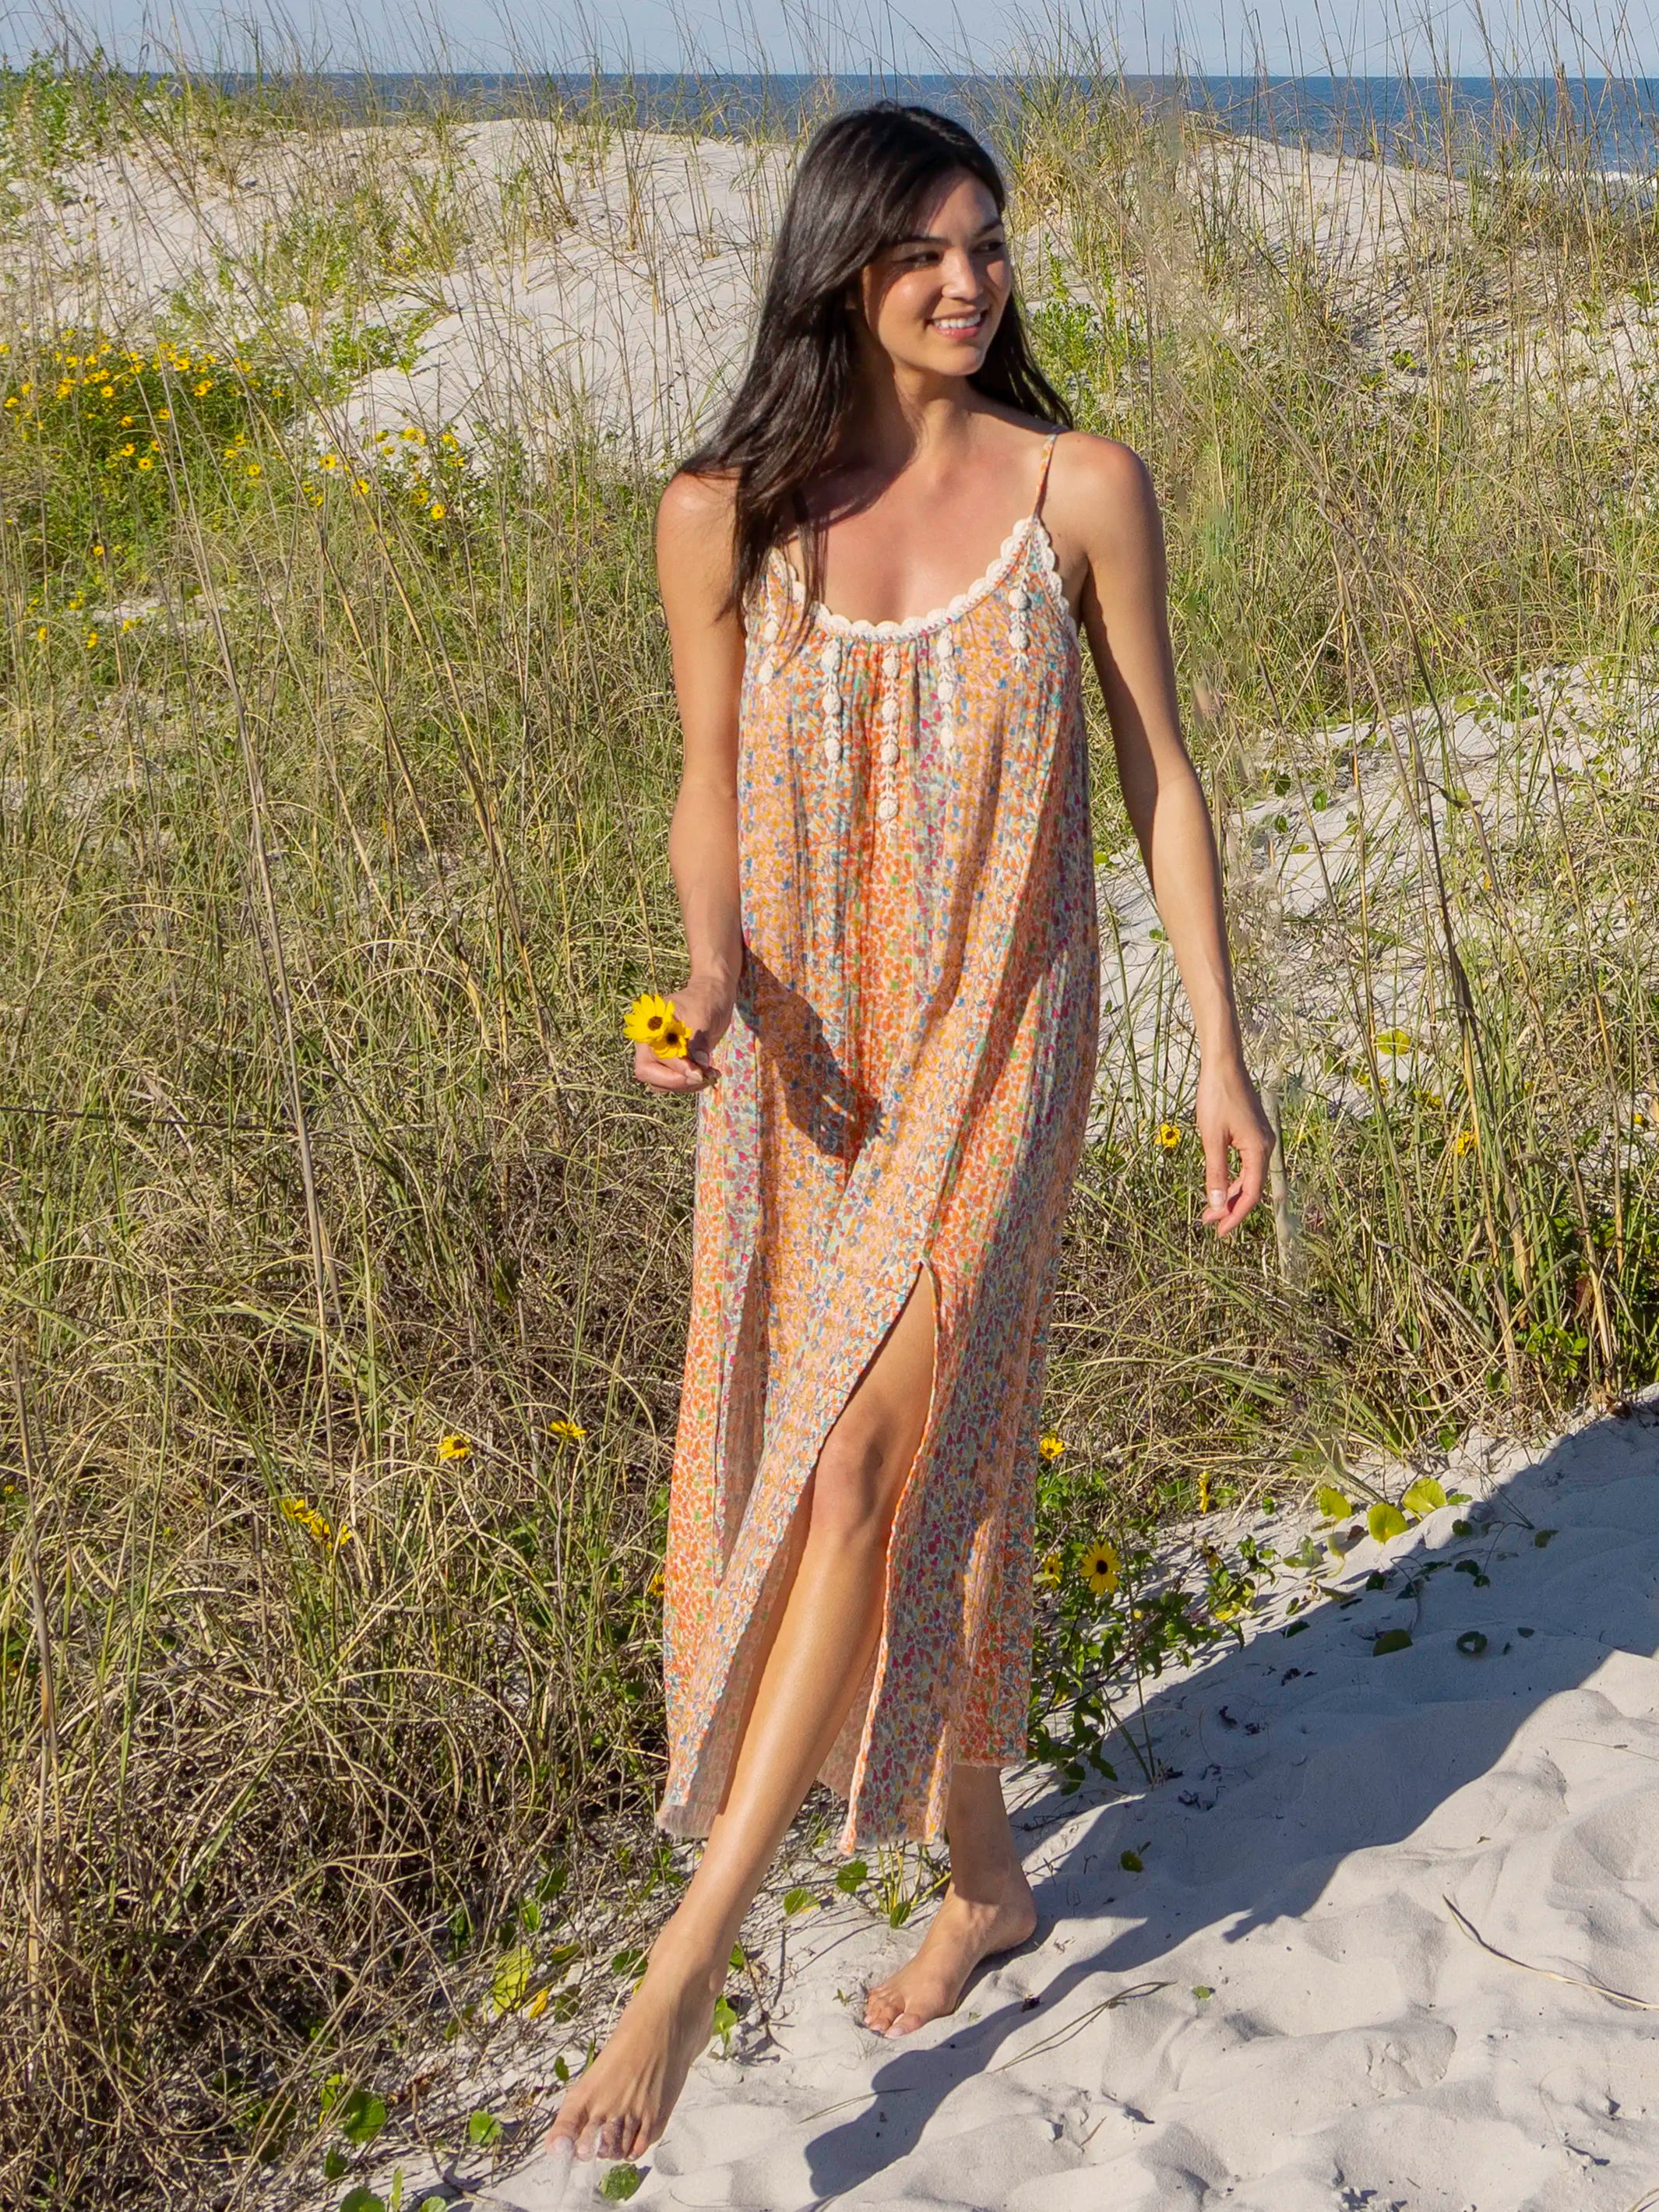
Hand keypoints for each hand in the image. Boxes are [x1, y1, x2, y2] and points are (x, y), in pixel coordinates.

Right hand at [631, 973, 733, 1093]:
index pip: (656, 1054)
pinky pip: (672, 1083)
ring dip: (686, 1084)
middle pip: (647, 1073)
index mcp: (650, 1026)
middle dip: (677, 1080)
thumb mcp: (702, 1016)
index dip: (677, 1067)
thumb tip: (698, 1065)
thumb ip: (698, 1042)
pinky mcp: (670, 1064)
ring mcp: (657, 1055)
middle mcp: (648, 1042)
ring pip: (660, 1083)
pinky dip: (689, 1084)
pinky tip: (708, 1073)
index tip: (699, 1072)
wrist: (712, 997)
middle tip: (704, 1076)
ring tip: (710, 1074)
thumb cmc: (705, 1000)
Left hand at [1195, 1055, 1273, 1237]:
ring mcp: (1261, 1139)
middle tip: (1208, 1221)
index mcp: (1259, 1150)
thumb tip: (1216, 1204)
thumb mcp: (1211, 1138)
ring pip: (1248, 1176)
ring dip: (1229, 1192)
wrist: (1224, 1065)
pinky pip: (1246, 1163)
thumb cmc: (1217, 1097)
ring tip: (1209, 1207)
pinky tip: (1218, 1183)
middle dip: (1229, 1206)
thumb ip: (1215, 1172)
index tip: (1220, 1231)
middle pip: (1251, 1187)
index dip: (1235, 1215)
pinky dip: (1233, 1176)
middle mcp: (1266, 1146)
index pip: (1250, 1193)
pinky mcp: (1254, 1132)